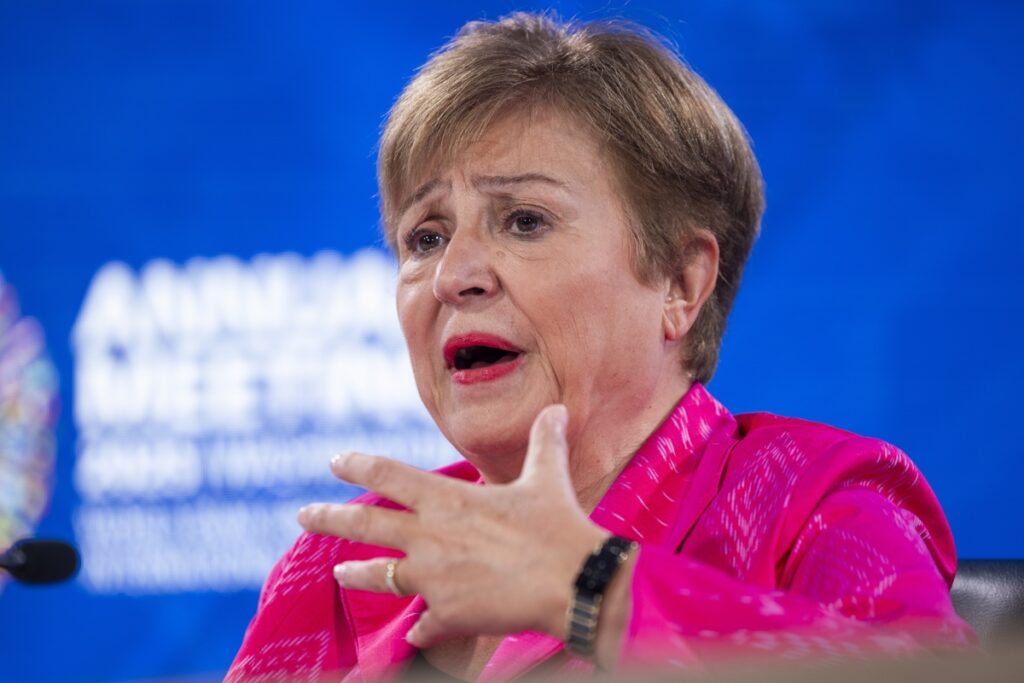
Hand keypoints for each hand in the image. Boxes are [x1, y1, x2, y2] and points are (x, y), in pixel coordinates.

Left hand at [297, 404, 608, 647]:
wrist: (573, 582)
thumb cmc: (559, 526)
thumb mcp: (548, 476)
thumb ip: (545, 442)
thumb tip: (556, 410)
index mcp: (448, 500)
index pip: (389, 475)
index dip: (359, 466)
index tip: (336, 462)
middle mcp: (430, 537)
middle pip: (366, 526)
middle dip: (329, 518)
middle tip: (303, 515)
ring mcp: (433, 579)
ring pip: (379, 576)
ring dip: (358, 574)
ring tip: (339, 573)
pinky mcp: (447, 615)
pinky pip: (424, 626)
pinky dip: (422, 629)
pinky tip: (418, 634)